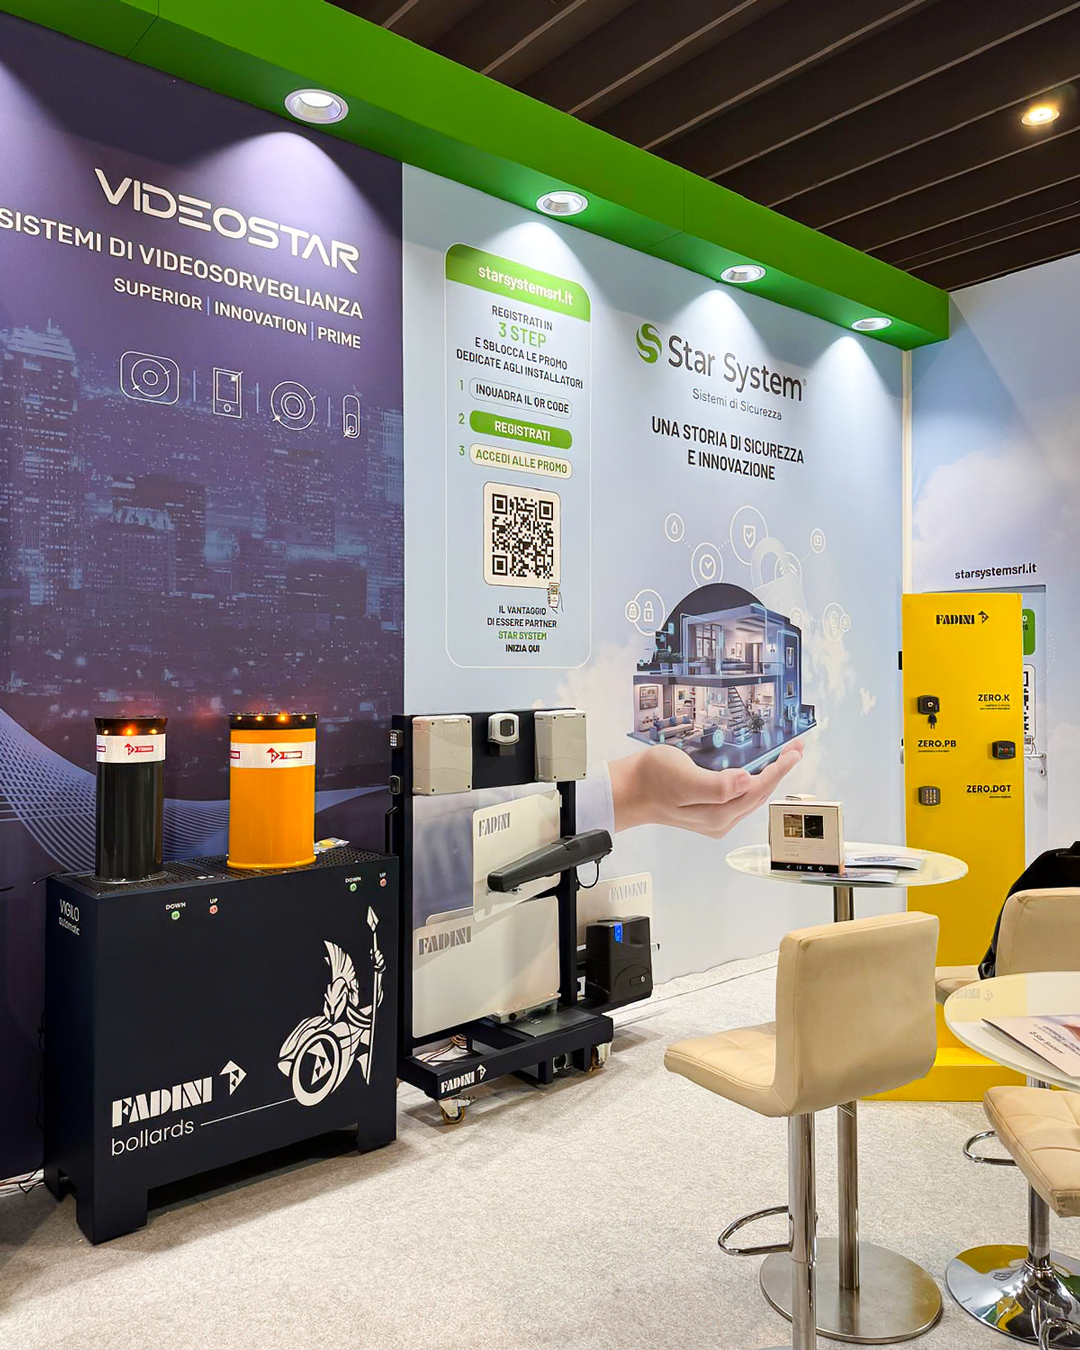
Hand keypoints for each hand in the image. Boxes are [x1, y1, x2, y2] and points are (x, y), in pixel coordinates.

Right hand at [608, 741, 803, 837]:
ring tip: (783, 757)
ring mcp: (714, 818)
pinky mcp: (708, 811)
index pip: (758, 789)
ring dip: (769, 776)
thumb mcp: (683, 778)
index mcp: (718, 814)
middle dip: (779, 771)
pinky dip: (753, 781)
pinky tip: (756, 771)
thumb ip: (716, 785)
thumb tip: (746, 781)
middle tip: (795, 749)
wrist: (628, 790)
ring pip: (751, 796)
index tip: (794, 752)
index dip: (779, 769)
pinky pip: (739, 796)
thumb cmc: (652, 780)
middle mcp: (720, 820)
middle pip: (759, 794)